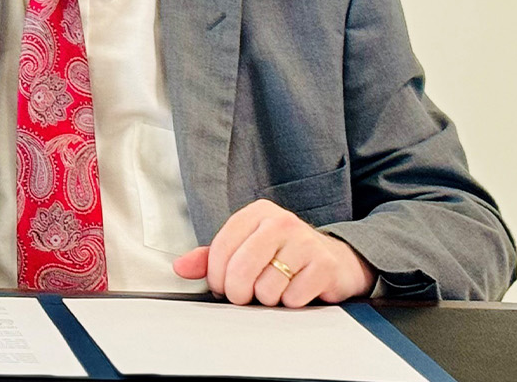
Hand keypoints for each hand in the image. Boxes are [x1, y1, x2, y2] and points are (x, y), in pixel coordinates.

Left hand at [173, 199, 373, 306]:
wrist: (336, 261)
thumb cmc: (283, 256)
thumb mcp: (245, 249)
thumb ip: (211, 258)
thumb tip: (180, 267)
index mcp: (256, 213)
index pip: (221, 248)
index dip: (216, 276)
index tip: (221, 287)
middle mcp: (281, 221)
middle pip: (241, 269)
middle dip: (238, 292)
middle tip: (246, 295)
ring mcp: (305, 241)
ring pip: (266, 288)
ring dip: (268, 299)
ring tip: (277, 288)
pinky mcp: (324, 265)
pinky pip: (292, 298)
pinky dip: (290, 302)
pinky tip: (297, 290)